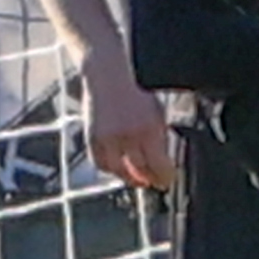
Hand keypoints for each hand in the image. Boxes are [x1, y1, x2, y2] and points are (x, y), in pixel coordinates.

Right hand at [83, 57, 174, 190]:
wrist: (108, 74)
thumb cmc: (137, 90)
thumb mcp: (157, 112)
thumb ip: (160, 135)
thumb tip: (164, 158)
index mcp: (149, 129)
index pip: (159, 165)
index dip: (164, 177)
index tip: (167, 180)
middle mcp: (128, 136)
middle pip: (139, 170)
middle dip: (150, 180)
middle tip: (155, 183)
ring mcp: (107, 138)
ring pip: (118, 170)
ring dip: (129, 178)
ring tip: (137, 180)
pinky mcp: (91, 137)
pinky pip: (100, 162)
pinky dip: (109, 168)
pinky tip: (117, 169)